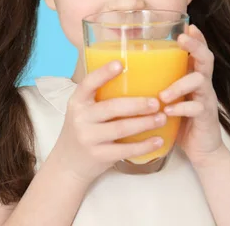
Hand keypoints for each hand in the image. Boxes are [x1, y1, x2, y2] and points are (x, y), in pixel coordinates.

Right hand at [50, 61, 165, 184]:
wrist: (67, 164)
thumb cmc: (83, 130)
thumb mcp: (83, 111)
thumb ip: (100, 98)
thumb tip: (135, 78)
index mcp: (77, 102)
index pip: (88, 84)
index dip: (103, 73)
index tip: (120, 64)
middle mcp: (80, 118)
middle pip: (111, 107)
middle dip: (137, 104)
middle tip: (156, 102)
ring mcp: (88, 138)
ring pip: (121, 128)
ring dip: (145, 123)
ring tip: (162, 118)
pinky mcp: (98, 156)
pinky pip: (125, 150)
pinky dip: (144, 146)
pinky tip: (158, 140)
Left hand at [159, 24, 224, 166]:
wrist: (200, 149)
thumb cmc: (179, 119)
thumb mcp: (168, 97)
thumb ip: (157, 83)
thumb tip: (124, 70)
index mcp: (193, 75)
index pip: (198, 51)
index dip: (196, 37)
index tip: (188, 24)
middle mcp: (203, 84)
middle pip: (206, 58)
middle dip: (195, 46)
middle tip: (182, 40)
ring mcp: (206, 99)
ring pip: (200, 81)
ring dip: (180, 84)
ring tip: (163, 95)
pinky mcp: (206, 116)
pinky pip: (197, 108)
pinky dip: (182, 108)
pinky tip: (168, 112)